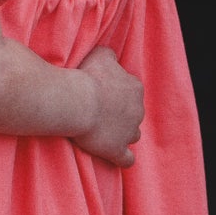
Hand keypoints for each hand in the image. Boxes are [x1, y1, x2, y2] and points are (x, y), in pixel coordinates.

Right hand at [72, 47, 144, 166]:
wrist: (78, 101)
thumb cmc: (87, 76)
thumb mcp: (100, 55)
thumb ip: (110, 55)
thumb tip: (112, 57)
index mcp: (134, 88)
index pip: (131, 92)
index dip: (117, 95)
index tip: (102, 95)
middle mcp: (137, 110)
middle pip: (133, 114)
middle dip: (121, 114)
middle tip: (101, 113)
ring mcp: (129, 132)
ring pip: (132, 134)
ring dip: (122, 134)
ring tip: (106, 134)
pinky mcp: (117, 149)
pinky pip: (127, 159)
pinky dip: (124, 159)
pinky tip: (118, 158)